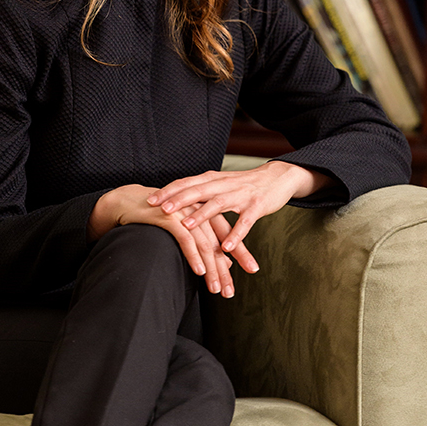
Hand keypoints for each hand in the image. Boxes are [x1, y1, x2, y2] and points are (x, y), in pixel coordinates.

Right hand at [87, 184, 258, 297]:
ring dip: (211, 268)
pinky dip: (193, 256)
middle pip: (219, 240)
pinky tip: (199, 272)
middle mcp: (198, 208)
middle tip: (232, 291)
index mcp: (204, 208)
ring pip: (204, 242)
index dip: (240, 251)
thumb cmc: (156, 217)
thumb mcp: (184, 229)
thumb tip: (225, 264)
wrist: (127, 201)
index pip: (227, 233)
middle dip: (227, 268)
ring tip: (216, 289)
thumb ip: (205, 242)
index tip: (252, 270)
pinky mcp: (169, 215)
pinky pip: (185, 238)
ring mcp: (184, 211)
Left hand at [146, 161, 333, 254]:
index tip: (149, 200)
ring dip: (202, 215)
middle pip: (198, 190)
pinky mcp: (257, 206)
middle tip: (160, 209)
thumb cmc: (244, 185)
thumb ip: (200, 192)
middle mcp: (224, 184)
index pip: (186, 183)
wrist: (277, 177)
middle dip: (178, 200)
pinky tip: (227, 247)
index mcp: (213, 179)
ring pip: (218, 204)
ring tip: (187, 226)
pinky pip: (245, 221)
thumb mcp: (220, 185)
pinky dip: (236, 234)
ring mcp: (241, 195)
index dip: (168, 191)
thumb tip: (173, 201)